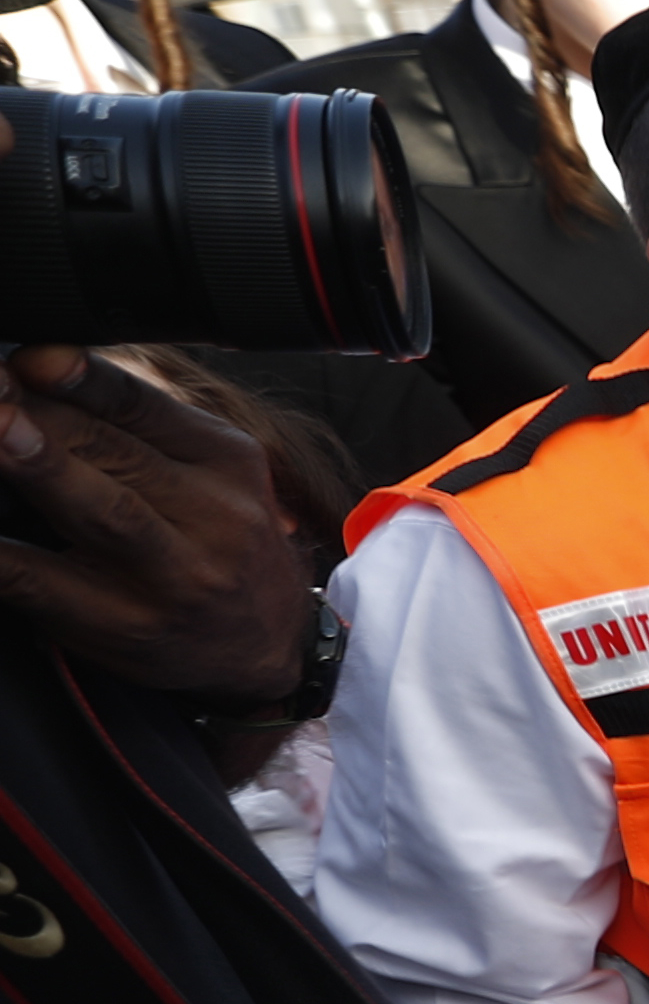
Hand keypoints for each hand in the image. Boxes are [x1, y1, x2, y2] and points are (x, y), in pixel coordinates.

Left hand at [0, 342, 308, 697]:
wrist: (268, 644)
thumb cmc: (222, 546)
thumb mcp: (211, 473)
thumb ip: (139, 424)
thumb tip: (37, 369)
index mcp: (227, 462)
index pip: (147, 406)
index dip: (86, 378)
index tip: (32, 360)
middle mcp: (214, 517)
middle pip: (119, 453)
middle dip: (44, 416)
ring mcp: (177, 577)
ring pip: (105, 513)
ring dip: (42, 469)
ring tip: (1, 432)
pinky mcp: (130, 627)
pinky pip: (51, 587)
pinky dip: (4, 559)